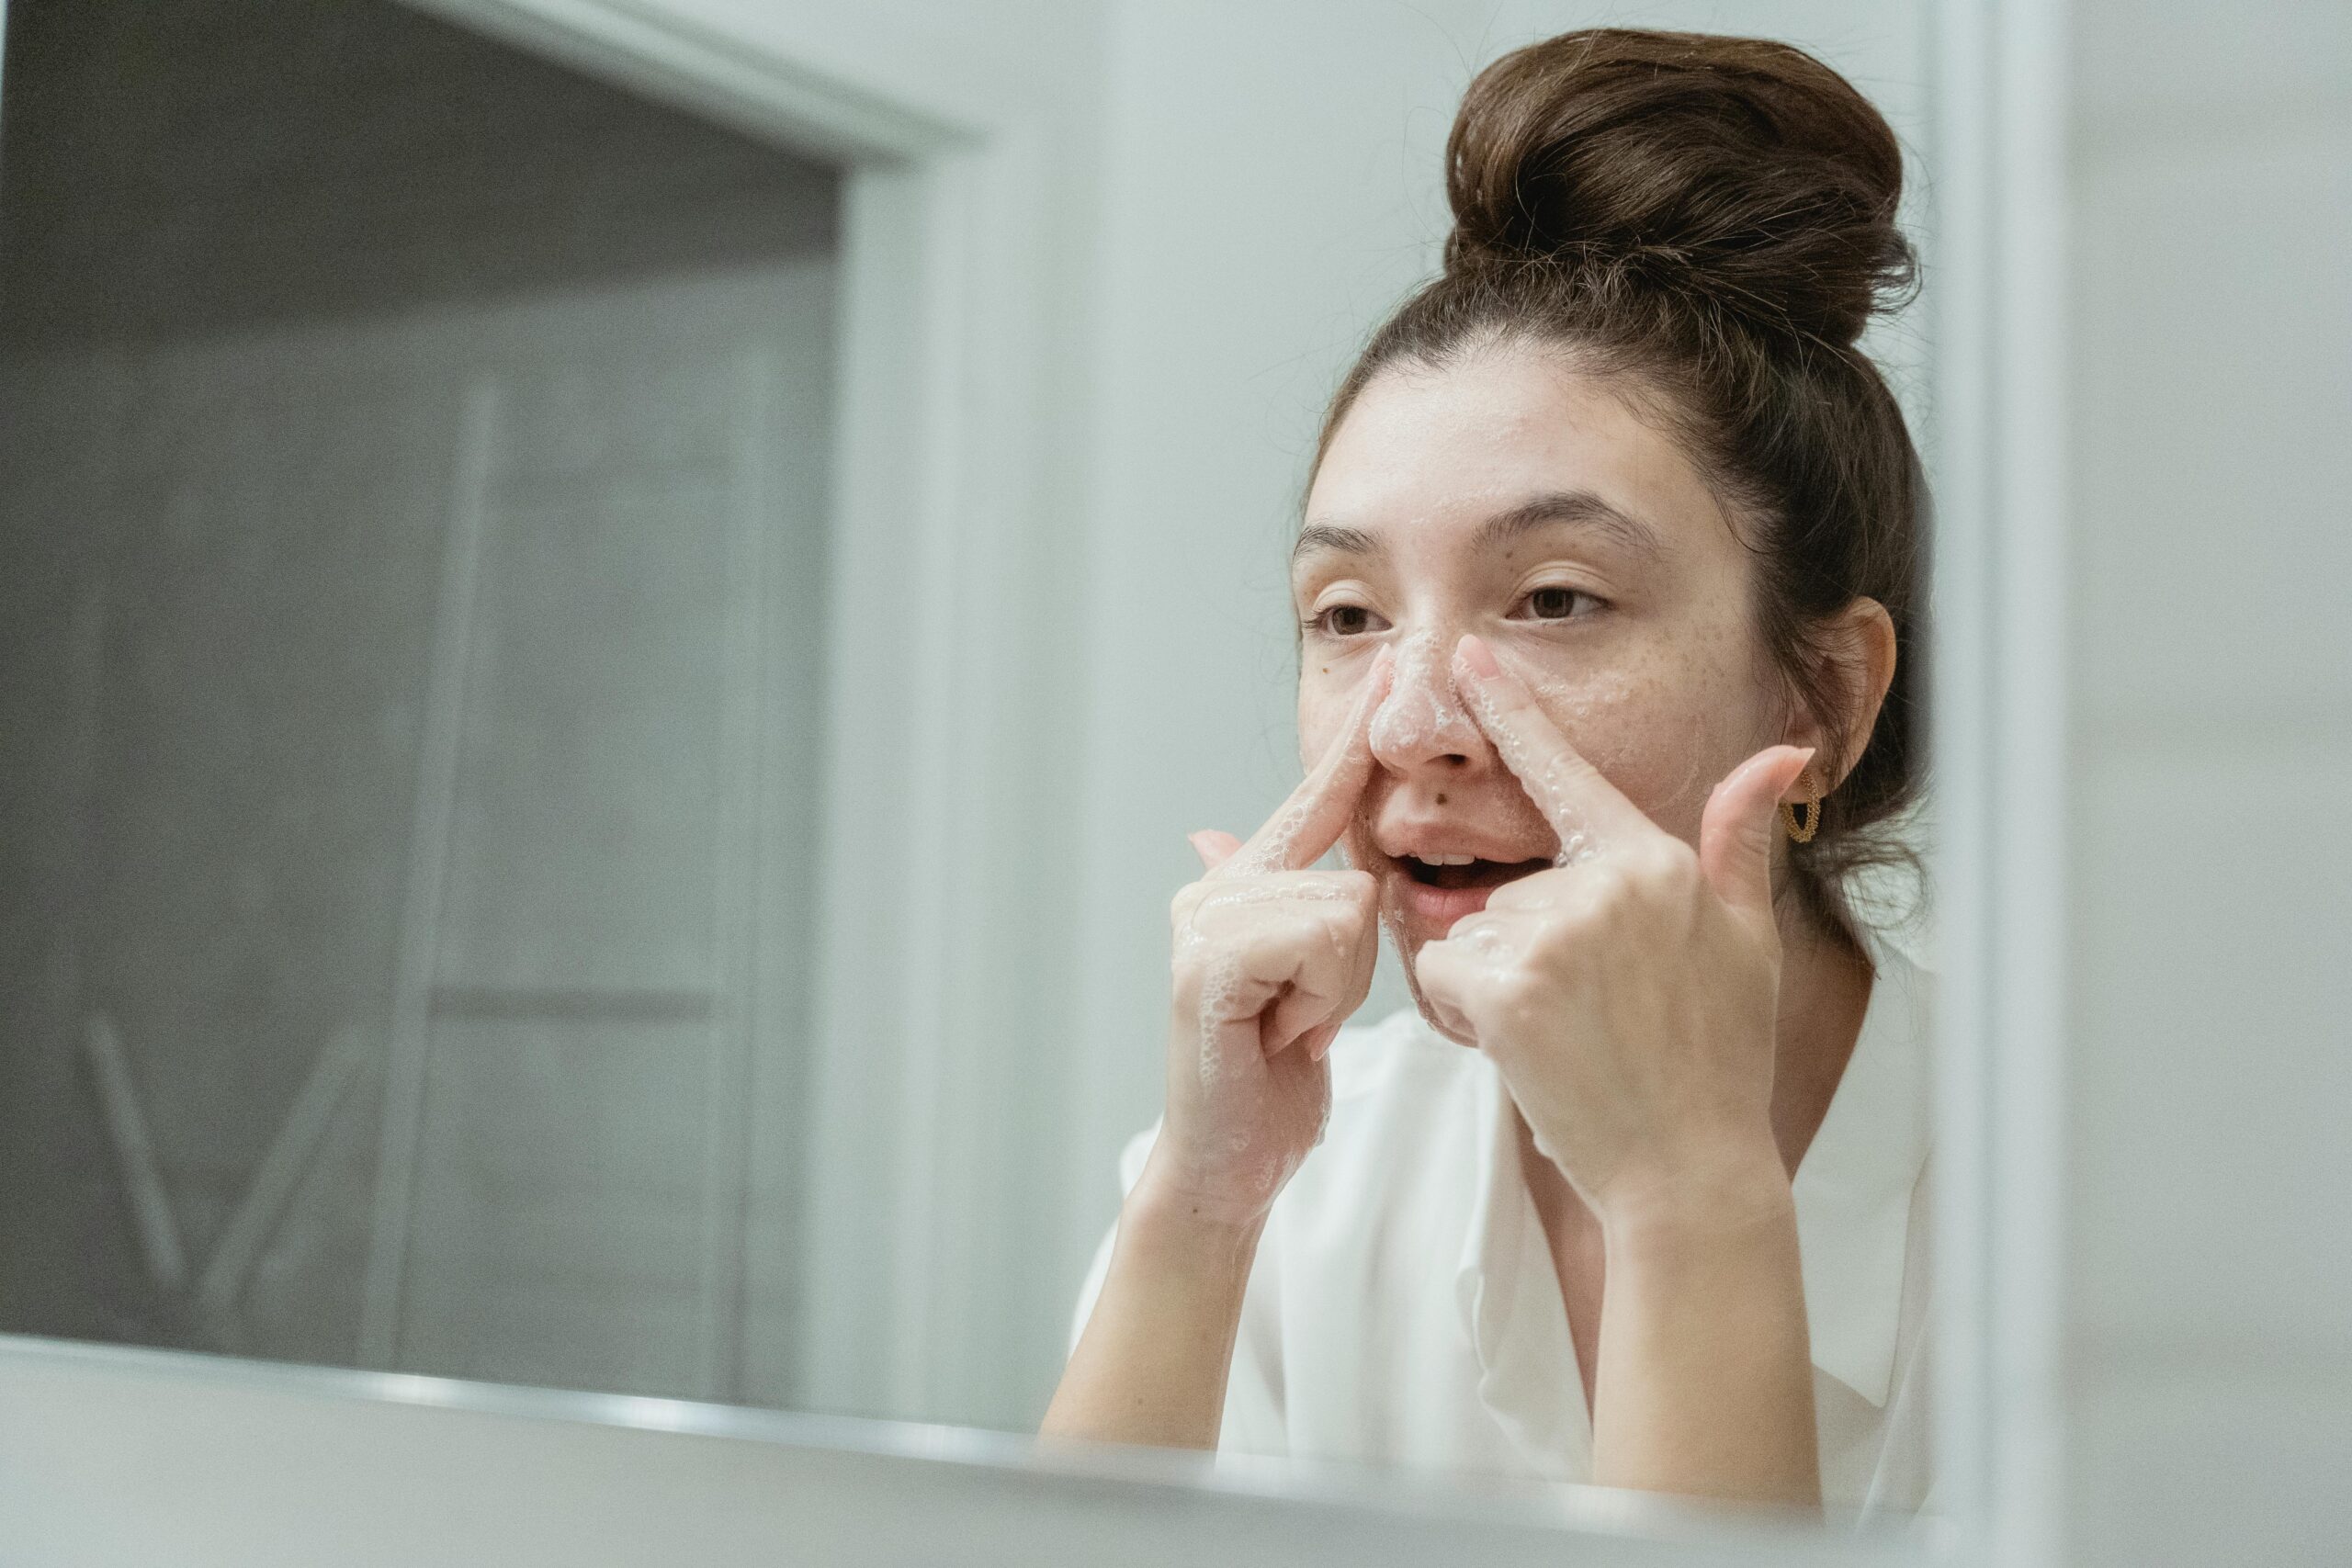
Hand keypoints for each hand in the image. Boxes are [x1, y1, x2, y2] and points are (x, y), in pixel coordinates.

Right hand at [1140, 648, 1394, 1230]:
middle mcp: (1217, 888)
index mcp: (1246, 883)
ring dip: (1341, 987)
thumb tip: (1217, 829)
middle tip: (1306, 1015)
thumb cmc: (1273, 1079)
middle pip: (1354, 874)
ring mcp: (1206, 920)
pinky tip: (1280, 1035)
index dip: (1353, 744)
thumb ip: (1299, 907)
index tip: (1389, 674)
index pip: (1319, 801)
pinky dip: (1320, 998)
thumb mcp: (1310, 986)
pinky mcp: (1209, 961)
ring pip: (1347, 907)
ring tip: (1292, 1027)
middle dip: (1354, 960)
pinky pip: (1323, 938)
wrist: (1227, 1163)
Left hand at [1414, 634, 1810, 1222]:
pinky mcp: (1507, 986)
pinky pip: (1442, 977)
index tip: (1472, 655)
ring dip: (1495, 987)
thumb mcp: (1747, 940)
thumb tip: (1779, 752)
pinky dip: (1465, 1018)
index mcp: (1655, 861)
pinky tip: (1529, 1050)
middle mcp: (1603, 884)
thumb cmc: (1717, 1062)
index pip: (1566, 771)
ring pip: (1469, 935)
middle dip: (1523, 950)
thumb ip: (1739, 839)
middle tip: (1588, 1017)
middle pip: (1507, 889)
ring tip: (1568, 1038)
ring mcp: (1553, 933)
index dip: (1512, 709)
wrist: (1690, 1169)